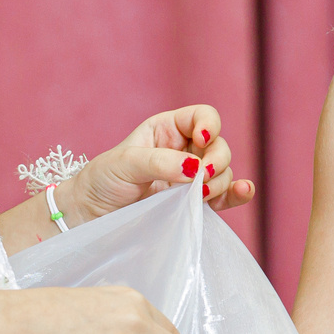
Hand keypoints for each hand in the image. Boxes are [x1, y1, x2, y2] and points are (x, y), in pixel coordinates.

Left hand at [64, 106, 257, 223]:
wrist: (89, 216)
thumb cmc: (102, 181)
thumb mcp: (125, 163)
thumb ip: (160, 162)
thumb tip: (195, 169)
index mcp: (167, 130)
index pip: (202, 116)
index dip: (209, 125)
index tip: (201, 142)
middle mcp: (184, 150)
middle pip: (219, 145)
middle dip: (217, 160)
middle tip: (201, 178)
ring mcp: (191, 178)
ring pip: (224, 171)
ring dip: (221, 181)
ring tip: (200, 196)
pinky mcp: (194, 203)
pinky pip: (224, 195)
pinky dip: (237, 193)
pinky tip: (244, 191)